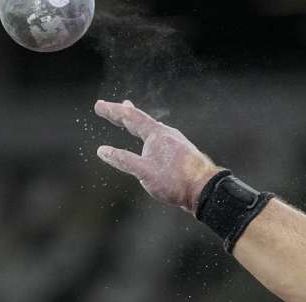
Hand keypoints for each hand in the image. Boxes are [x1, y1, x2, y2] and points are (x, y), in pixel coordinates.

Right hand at [94, 100, 221, 213]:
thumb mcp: (144, 171)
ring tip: (131, 120)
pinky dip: (149, 137)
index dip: (113, 111)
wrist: (206, 192)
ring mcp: (176, 144)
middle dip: (124, 114)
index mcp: (158, 135)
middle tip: (111, 107)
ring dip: (139, 125)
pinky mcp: (181, 156)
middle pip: (142, 121)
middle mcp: (168, 135)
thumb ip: (123, 160)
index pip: (131, 117)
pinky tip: (152, 144)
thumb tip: (102, 150)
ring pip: (153, 130)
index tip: (99, 105)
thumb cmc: (176, 181)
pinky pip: (160, 141)